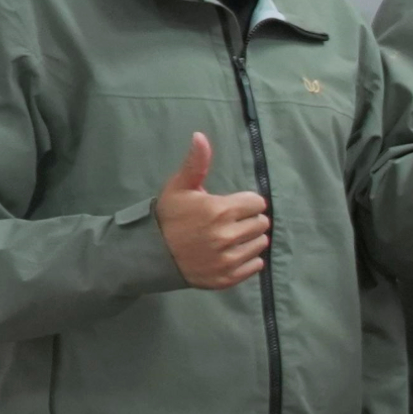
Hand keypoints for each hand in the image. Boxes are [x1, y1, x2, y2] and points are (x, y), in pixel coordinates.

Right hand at [155, 131, 268, 289]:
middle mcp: (227, 236)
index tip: (230, 207)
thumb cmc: (168, 217)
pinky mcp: (228, 277)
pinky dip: (248, 259)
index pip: (258, 203)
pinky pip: (256, 265)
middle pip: (261, 223)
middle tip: (228, 223)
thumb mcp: (179, 187)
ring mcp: (228, 259)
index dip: (245, 203)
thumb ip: (196, 163)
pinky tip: (229, 253)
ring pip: (261, 243)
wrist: (151, 254)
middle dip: (248, 220)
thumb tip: (200, 136)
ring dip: (249, 239)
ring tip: (228, 238)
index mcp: (220, 210)